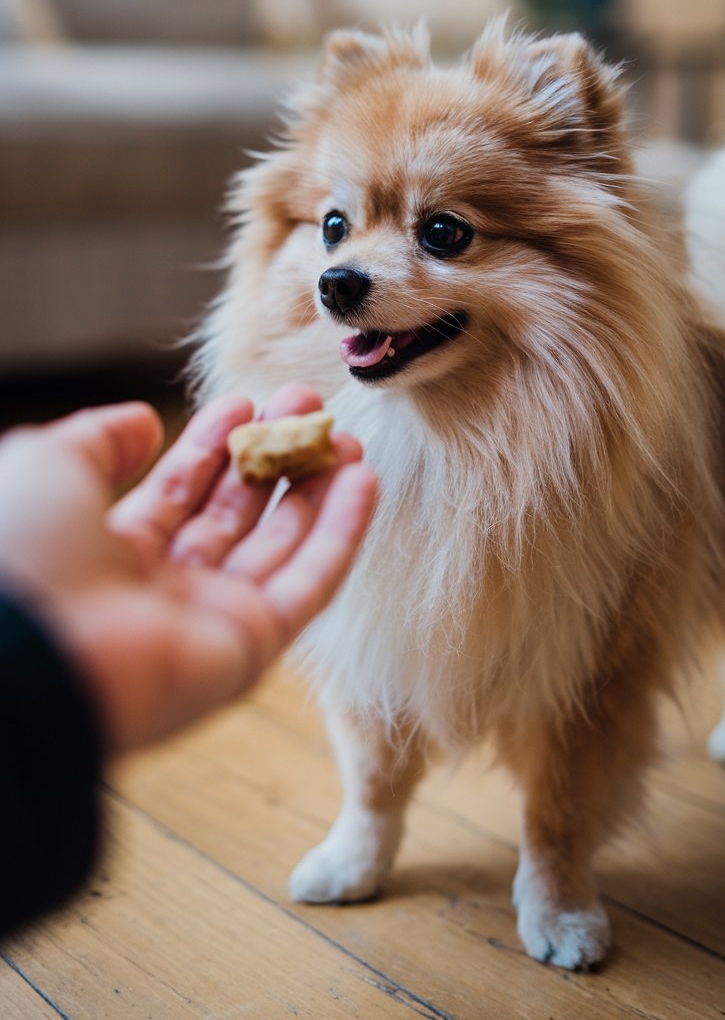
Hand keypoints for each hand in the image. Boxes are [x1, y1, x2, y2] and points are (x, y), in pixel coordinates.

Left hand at [0, 386, 376, 753]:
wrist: (29, 652)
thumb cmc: (21, 554)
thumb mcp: (47, 467)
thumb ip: (97, 439)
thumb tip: (145, 422)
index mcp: (110, 555)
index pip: (179, 493)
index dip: (213, 444)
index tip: (246, 399)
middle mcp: (164, 592)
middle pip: (236, 517)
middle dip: (275, 459)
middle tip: (309, 406)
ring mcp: (211, 622)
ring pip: (281, 547)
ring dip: (318, 491)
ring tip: (347, 439)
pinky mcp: (251, 648)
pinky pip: (310, 584)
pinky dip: (342, 534)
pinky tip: (363, 481)